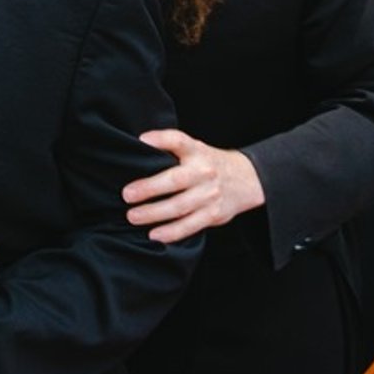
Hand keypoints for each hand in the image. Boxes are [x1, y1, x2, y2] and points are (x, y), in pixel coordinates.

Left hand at [121, 129, 265, 242]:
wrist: (246, 179)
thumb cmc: (209, 163)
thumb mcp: (195, 148)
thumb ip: (171, 147)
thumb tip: (138, 146)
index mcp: (197, 152)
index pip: (179, 141)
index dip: (161, 139)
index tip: (142, 141)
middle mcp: (204, 172)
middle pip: (175, 180)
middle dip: (149, 188)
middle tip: (127, 195)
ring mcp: (210, 195)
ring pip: (180, 206)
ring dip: (155, 213)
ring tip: (133, 216)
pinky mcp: (214, 215)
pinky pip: (190, 225)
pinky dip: (172, 232)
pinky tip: (155, 234)